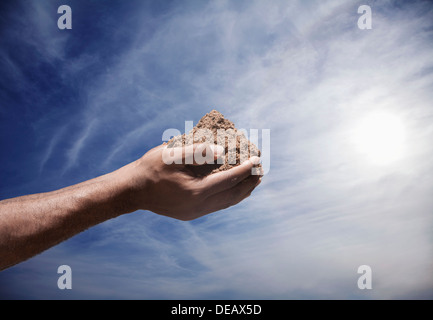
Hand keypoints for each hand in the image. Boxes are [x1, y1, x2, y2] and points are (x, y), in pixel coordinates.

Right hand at [123, 143, 261, 220]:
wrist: (132, 191)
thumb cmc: (151, 168)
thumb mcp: (172, 154)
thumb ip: (198, 151)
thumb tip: (222, 151)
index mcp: (196, 191)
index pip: (228, 180)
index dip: (245, 169)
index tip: (257, 160)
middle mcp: (198, 206)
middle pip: (232, 195)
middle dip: (248, 183)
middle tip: (261, 171)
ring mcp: (194, 212)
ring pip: (226, 203)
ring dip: (241, 192)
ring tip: (252, 181)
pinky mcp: (190, 214)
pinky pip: (216, 206)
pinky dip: (228, 197)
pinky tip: (232, 189)